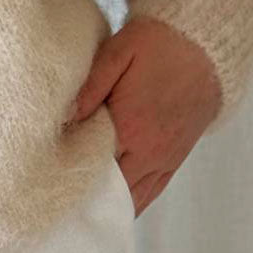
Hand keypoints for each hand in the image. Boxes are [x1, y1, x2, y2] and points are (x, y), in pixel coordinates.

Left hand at [70, 14, 222, 217]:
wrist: (203, 44)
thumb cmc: (157, 45)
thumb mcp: (117, 54)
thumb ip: (90, 87)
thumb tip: (65, 118)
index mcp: (131, 128)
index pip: (94, 168)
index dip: (71, 177)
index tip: (49, 182)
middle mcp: (150, 151)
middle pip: (112, 189)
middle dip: (88, 194)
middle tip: (60, 200)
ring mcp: (166, 157)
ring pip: (135, 195)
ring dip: (111, 201)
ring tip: (84, 208)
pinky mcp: (178, 156)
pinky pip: (155, 189)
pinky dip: (136, 199)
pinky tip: (118, 203)